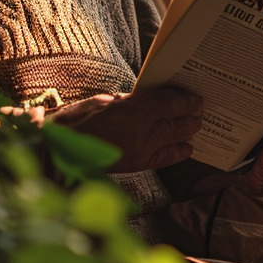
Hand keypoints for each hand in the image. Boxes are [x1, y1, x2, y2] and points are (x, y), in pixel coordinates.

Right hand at [47, 86, 202, 172]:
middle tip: (201, 110)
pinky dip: (178, 152)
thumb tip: (147, 98)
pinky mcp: (136, 165)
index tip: (195, 97)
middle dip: (192, 115)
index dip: (186, 100)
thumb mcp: (104, 100)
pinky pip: (164, 159)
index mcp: (134, 110)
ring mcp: (141, 150)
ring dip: (188, 131)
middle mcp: (143, 132)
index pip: (170, 104)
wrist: (60, 152)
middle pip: (178, 122)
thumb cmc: (77, 121)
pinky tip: (187, 148)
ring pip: (175, 139)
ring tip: (197, 125)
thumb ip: (129, 100)